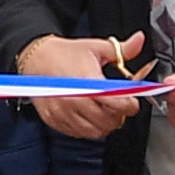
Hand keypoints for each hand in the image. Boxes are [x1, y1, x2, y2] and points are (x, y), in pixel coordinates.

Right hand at [18, 32, 141, 141]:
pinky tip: (89, 115)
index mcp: (88, 81)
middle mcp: (75, 100)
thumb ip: (122, 49)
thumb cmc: (65, 54)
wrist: (35, 58)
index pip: (118, 104)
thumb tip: (139, 40)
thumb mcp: (96, 47)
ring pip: (95, 131)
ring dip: (104, 124)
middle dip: (119, 115)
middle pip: (108, 121)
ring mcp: (63, 112)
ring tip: (104, 111)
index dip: (130, 105)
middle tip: (118, 106)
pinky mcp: (55, 120)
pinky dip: (88, 128)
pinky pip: (78, 133)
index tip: (132, 102)